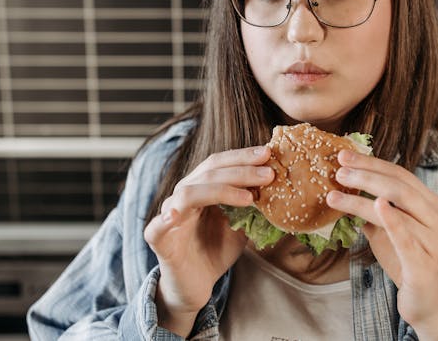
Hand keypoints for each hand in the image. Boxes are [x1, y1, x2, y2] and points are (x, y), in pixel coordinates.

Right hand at [143, 146, 273, 335]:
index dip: (243, 156)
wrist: (196, 285)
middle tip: (268, 174)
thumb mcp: (241, 224)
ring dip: (221, 190)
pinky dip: (166, 218)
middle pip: (209, 172)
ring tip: (249, 198)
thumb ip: (252, 204)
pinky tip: (177, 215)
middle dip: (241, 171)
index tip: (268, 153)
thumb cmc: (216, 249)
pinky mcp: (157, 238)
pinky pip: (157, 225)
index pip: (220, 163)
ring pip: (189, 192)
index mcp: (202, 186)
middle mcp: (183, 194)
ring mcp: (169, 213)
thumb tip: (280, 184)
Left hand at [326, 150, 437, 340]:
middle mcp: (434, 216)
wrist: (432, 302)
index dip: (370, 162)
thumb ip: (372, 211)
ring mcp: (433, 239)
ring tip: (336, 194)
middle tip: (338, 170)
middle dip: (366, 174)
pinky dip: (392, 220)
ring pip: (397, 208)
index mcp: (428, 202)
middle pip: (398, 186)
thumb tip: (341, 190)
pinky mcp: (424, 263)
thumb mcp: (387, 231)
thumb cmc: (408, 261)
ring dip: (362, 199)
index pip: (398, 174)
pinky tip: (377, 206)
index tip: (343, 155)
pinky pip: (407, 238)